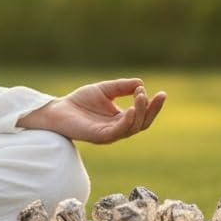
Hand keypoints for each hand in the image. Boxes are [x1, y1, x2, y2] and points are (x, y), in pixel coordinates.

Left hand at [17, 78, 165, 144]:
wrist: (58, 109)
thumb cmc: (80, 101)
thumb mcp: (105, 90)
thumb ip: (122, 87)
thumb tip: (141, 83)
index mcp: (120, 119)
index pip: (143, 115)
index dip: (154, 106)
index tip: (163, 93)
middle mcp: (118, 129)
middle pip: (142, 123)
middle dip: (151, 110)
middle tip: (156, 96)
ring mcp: (110, 134)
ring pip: (133, 127)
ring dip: (140, 112)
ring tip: (142, 97)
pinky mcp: (100, 137)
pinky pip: (118, 132)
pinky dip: (127, 122)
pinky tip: (131, 110)